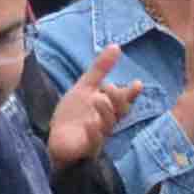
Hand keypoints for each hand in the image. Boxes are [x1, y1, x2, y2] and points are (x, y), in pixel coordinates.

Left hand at [43, 53, 143, 167]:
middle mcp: (106, 121)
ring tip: (98, 99)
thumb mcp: (85, 87)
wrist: (56, 137)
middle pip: (118, 112)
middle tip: (111, 88)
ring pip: (107, 125)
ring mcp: (98, 135)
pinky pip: (93, 141)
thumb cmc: (73, 114)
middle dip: (117, 100)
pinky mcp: (86, 147)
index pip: (123, 99)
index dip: (131, 93)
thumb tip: (116, 46)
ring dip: (104, 112)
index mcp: (107, 107)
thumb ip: (101, 69)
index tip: (138, 83)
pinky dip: (92, 132)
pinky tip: (90, 123)